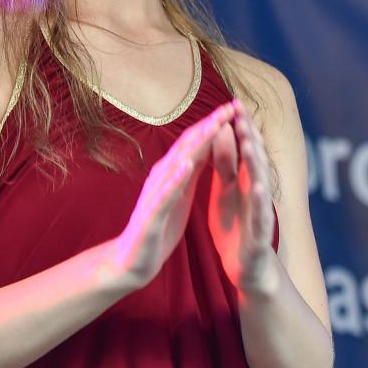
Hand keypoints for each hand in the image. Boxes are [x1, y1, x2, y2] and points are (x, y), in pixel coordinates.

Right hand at [109, 102, 235, 288]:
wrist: (133, 260)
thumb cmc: (159, 225)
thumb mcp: (182, 193)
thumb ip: (193, 169)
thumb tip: (207, 143)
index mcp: (173, 173)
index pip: (195, 143)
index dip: (214, 124)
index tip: (234, 107)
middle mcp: (162, 177)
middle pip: (188, 146)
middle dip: (209, 126)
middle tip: (228, 107)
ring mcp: (155, 194)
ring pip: (177, 164)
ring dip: (195, 145)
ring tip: (213, 127)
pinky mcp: (152, 215)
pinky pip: (165, 194)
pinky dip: (177, 178)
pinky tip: (188, 165)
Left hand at [208, 98, 279, 297]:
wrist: (245, 267)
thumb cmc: (236, 225)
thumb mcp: (224, 190)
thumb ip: (224, 162)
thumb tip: (221, 129)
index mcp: (245, 179)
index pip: (245, 147)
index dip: (240, 125)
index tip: (233, 101)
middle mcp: (257, 191)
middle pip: (255, 159)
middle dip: (249, 135)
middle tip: (241, 112)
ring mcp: (261, 211)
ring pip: (260, 182)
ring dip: (255, 162)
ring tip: (250, 141)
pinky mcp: (260, 234)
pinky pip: (261, 215)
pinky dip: (260, 200)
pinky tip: (257, 187)